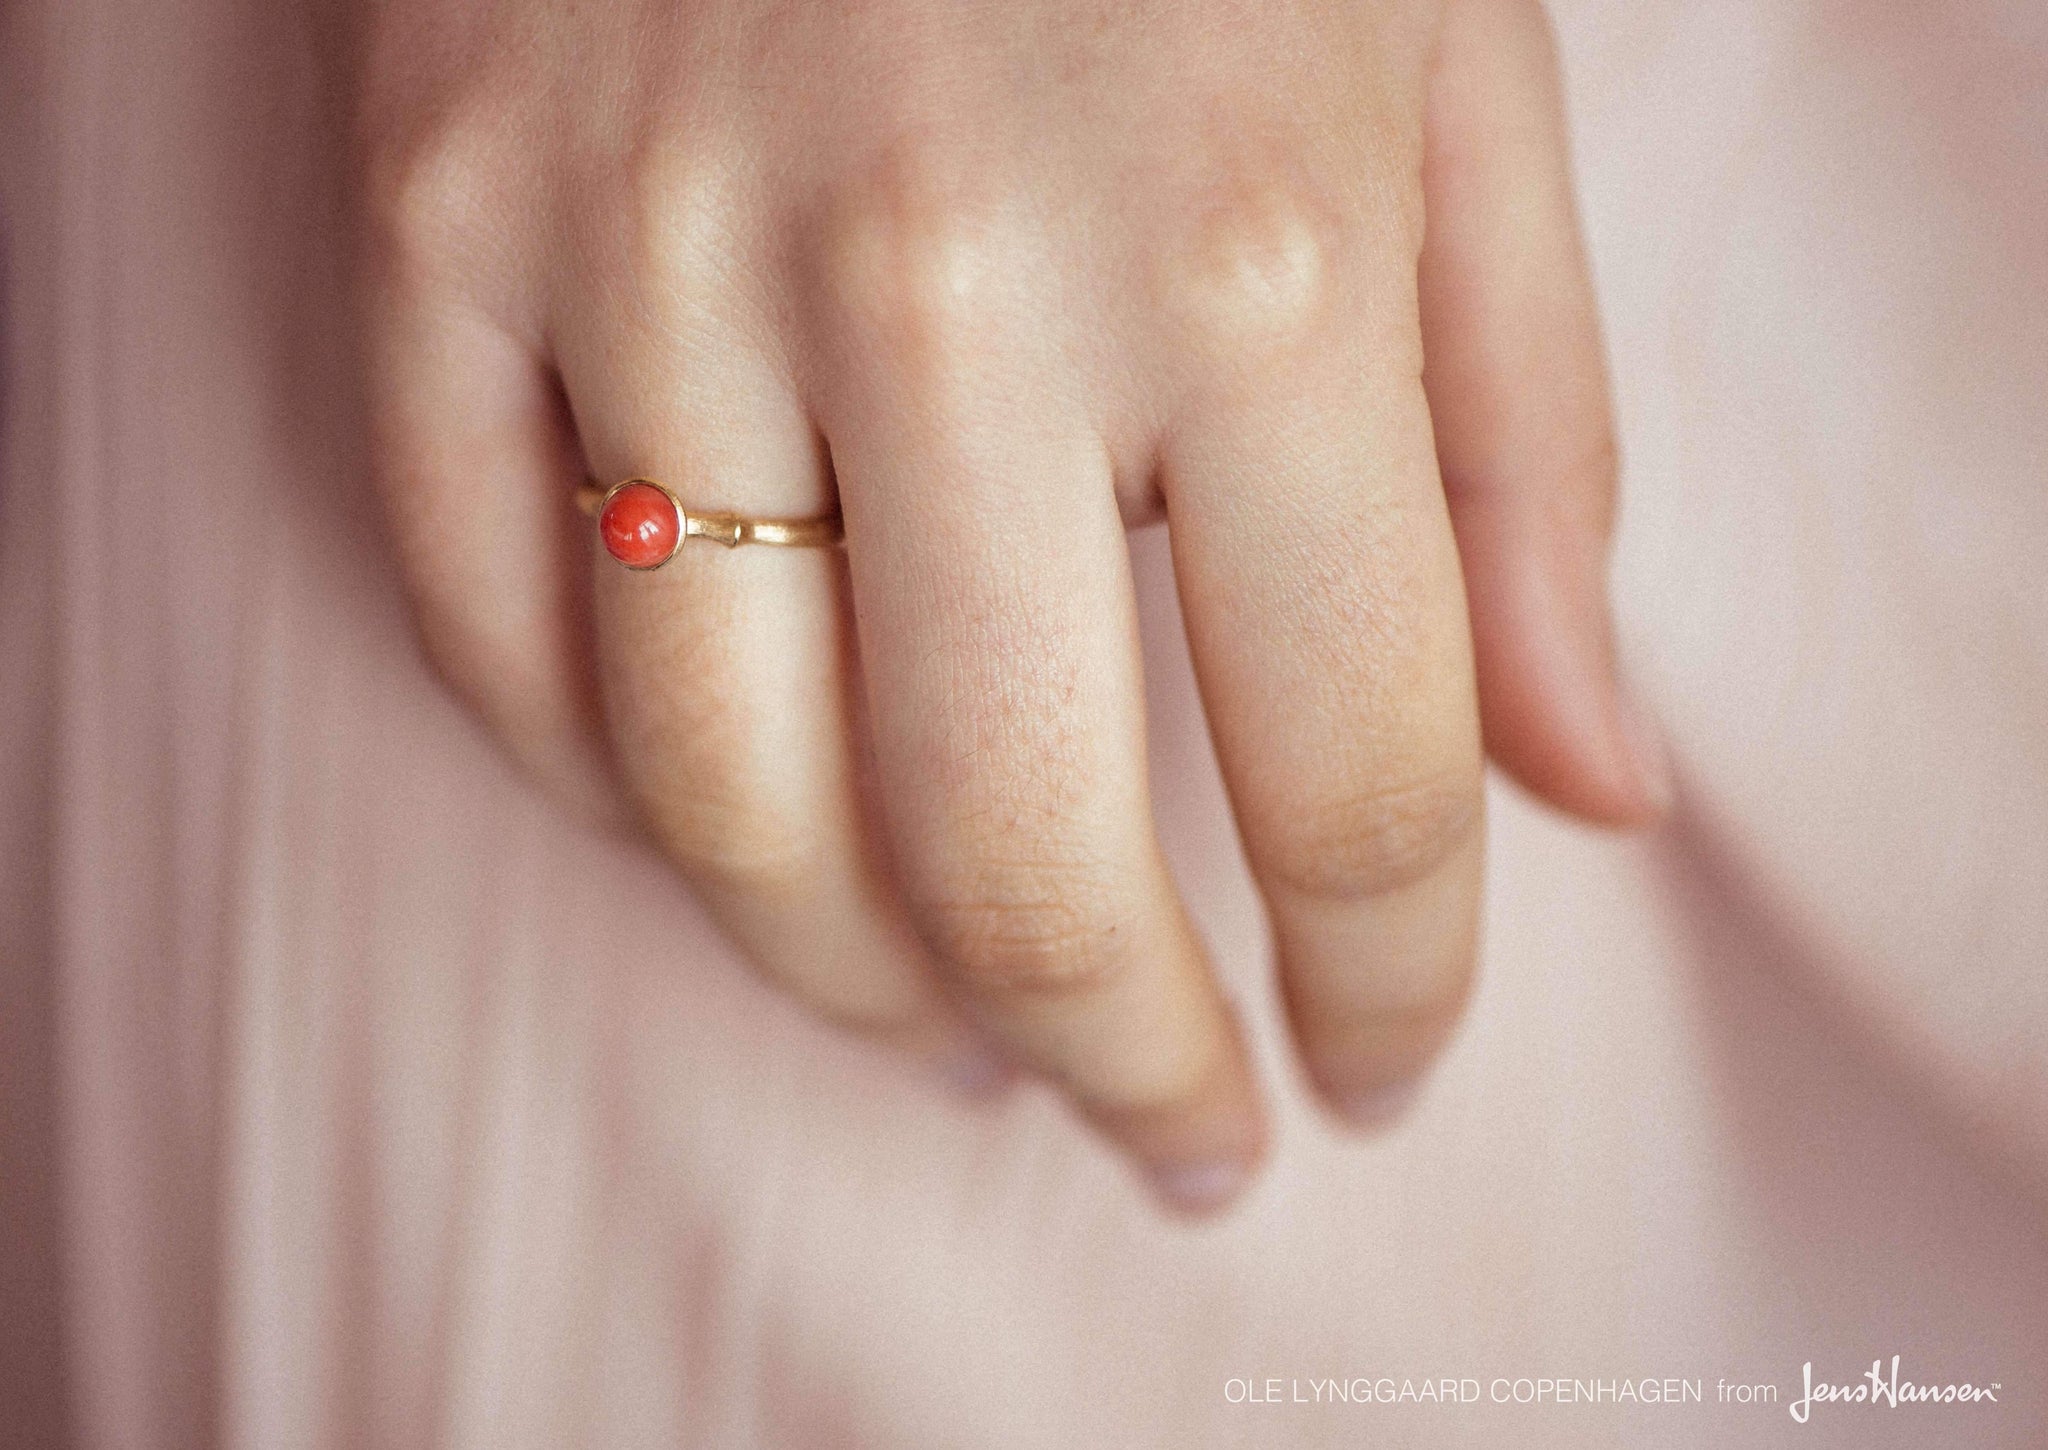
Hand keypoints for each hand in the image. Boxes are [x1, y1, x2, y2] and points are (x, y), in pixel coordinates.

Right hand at [347, 0, 1667, 1212]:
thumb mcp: (1448, 79)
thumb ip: (1524, 455)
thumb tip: (1587, 788)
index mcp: (1257, 248)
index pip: (1358, 768)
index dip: (1390, 979)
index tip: (1378, 1063)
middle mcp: (942, 272)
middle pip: (1012, 847)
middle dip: (1120, 1057)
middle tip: (1170, 1130)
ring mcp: (646, 241)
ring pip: (717, 786)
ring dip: (850, 975)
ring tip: (952, 1026)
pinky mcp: (437, 212)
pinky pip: (485, 613)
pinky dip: (602, 788)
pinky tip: (725, 832)